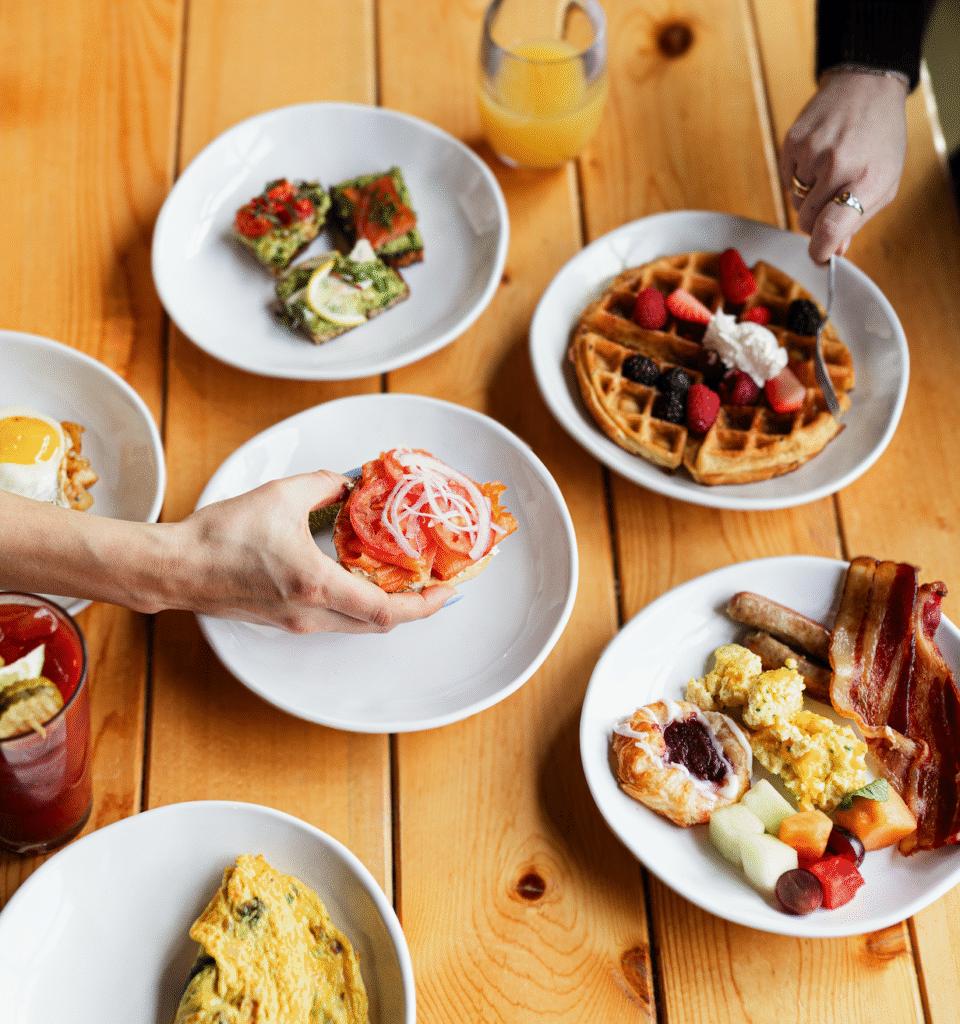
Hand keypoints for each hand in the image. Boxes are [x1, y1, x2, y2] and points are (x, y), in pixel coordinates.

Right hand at [165, 471, 454, 632]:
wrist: (174, 568)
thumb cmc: (219, 536)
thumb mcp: (280, 495)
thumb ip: (323, 484)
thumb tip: (345, 483)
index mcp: (316, 585)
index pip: (386, 610)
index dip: (424, 604)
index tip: (446, 590)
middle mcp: (311, 613)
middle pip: (378, 624)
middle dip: (414, 606)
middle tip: (433, 584)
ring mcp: (297, 622)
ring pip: (357, 624)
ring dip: (386, 606)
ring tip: (404, 579)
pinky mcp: (284, 621)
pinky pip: (335, 619)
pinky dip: (358, 604)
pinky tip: (360, 578)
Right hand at [780, 69, 907, 263]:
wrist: (866, 86)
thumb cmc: (879, 136)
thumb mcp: (885, 180)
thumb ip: (859, 218)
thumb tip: (834, 250)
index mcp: (868, 177)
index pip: (830, 229)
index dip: (819, 251)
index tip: (819, 257)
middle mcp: (838, 164)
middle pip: (808, 221)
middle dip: (817, 219)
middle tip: (832, 200)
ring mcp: (812, 151)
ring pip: (795, 203)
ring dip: (808, 197)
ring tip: (828, 170)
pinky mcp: (792, 142)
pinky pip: (786, 182)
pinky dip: (798, 178)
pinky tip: (816, 159)